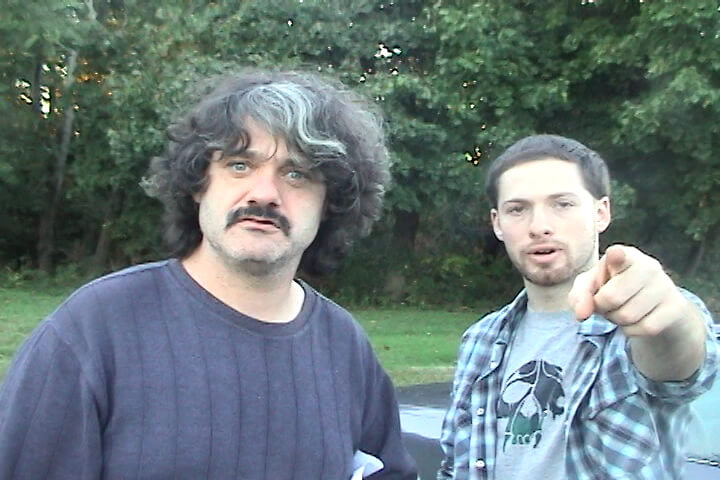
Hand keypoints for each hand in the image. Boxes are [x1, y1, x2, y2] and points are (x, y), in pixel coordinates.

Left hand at [568, 245, 687, 336]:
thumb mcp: (591, 287)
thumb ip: (579, 296)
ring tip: (621, 309)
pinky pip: (645, 328)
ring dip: (617, 319)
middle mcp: (648, 265)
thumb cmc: (613, 288)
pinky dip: (632, 329)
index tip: (614, 255)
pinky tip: (636, 319)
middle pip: (611, 298)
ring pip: (628, 316)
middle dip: (602, 307)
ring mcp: (665, 285)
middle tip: (606, 303)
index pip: (618, 255)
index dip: (616, 257)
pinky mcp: (676, 306)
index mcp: (623, 255)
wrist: (653, 303)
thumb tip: (581, 314)